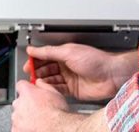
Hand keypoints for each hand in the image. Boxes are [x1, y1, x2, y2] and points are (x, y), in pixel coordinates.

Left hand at [12, 79, 68, 131]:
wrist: (56, 127)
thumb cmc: (56, 112)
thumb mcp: (54, 92)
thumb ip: (43, 85)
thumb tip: (39, 82)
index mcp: (27, 92)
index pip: (20, 84)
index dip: (26, 87)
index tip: (30, 90)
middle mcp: (19, 104)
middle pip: (19, 100)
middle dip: (26, 103)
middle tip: (37, 107)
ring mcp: (16, 118)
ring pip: (18, 114)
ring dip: (24, 115)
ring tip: (37, 119)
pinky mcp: (16, 129)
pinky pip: (17, 126)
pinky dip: (23, 126)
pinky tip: (34, 126)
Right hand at [24, 43, 138, 100]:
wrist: (111, 75)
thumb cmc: (96, 60)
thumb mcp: (69, 52)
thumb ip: (49, 52)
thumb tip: (34, 49)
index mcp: (65, 53)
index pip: (46, 55)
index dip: (36, 59)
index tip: (28, 63)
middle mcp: (67, 65)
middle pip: (47, 68)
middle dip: (37, 71)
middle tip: (30, 74)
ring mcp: (69, 77)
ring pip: (51, 79)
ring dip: (43, 80)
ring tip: (37, 82)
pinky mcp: (72, 90)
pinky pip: (57, 89)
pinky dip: (50, 89)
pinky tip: (46, 88)